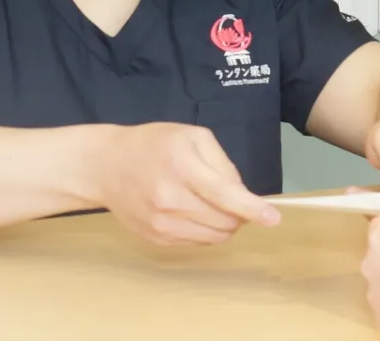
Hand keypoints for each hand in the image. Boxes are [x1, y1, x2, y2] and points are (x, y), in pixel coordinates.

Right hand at [93, 123, 279, 245]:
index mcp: (182, 167)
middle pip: (225, 221)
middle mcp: (170, 199)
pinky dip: (206, 231)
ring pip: (214, 237)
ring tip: (211, 204)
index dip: (253, 209)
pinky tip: (192, 212)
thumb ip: (222, 163)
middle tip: (232, 199)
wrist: (106, 166)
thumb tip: (242, 194)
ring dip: (225, 225)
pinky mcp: (157, 239)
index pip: (225, 196)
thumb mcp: (191, 137)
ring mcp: (162, 224)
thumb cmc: (153, 145)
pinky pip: (197, 243)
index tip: (273, 218)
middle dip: (239, 214)